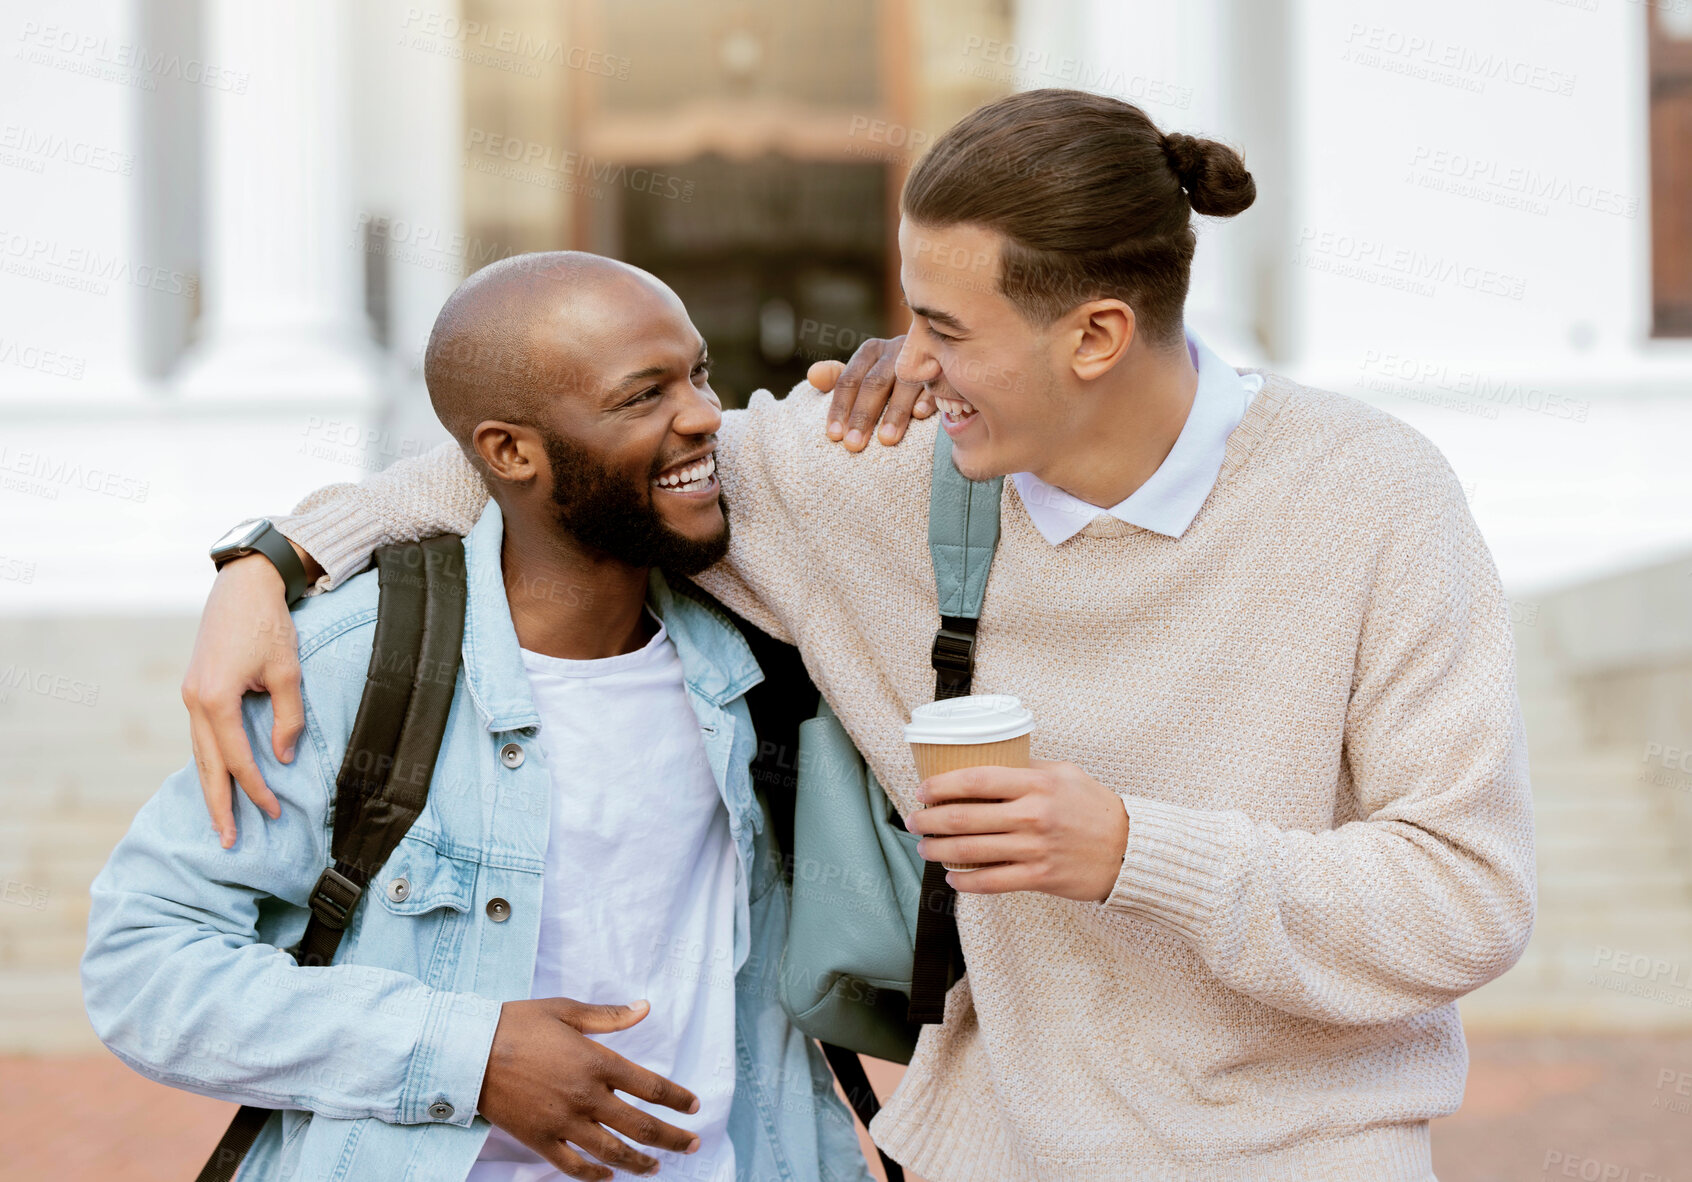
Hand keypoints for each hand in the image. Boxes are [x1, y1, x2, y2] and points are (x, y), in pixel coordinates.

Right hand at [180, 550, 311, 847]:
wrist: (244, 586)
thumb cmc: (268, 626)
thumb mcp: (288, 672)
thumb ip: (287, 718)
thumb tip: (283, 758)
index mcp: (215, 700)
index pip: (237, 759)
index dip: (256, 789)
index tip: (273, 812)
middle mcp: (195, 702)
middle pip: (207, 766)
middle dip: (219, 805)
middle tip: (227, 842)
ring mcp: (191, 696)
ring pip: (199, 753)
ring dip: (211, 787)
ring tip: (220, 820)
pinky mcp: (196, 689)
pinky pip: (201, 735)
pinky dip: (210, 761)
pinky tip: (218, 778)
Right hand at [479, 998, 700, 1180]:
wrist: (469, 1052)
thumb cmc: (518, 1024)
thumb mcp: (566, 1010)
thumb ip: (609, 1015)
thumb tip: (645, 1007)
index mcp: (597, 1062)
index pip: (651, 1087)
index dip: (678, 1099)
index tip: (695, 1106)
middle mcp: (587, 1097)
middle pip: (641, 1127)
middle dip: (673, 1138)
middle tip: (693, 1144)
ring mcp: (563, 1123)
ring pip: (613, 1153)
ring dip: (641, 1163)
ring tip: (658, 1167)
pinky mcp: (540, 1140)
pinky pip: (574, 1166)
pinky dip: (595, 1175)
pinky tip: (609, 1176)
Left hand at [806, 334, 933, 452]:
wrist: (939, 358)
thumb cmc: (891, 375)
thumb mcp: (863, 373)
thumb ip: (837, 377)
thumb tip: (813, 376)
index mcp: (871, 352)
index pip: (849, 380)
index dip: (840, 408)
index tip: (834, 436)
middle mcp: (896, 351)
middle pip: (875, 383)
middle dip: (863, 415)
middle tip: (854, 445)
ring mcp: (923, 358)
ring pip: (905, 383)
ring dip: (895, 412)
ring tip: (886, 440)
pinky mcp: (947, 368)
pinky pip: (938, 382)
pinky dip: (928, 398)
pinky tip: (920, 416)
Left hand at [906, 759, 1130, 901]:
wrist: (1130, 849)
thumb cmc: (1094, 807)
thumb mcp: (1064, 774)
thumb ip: (1027, 768)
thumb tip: (985, 763)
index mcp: (1036, 783)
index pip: (975, 780)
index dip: (940, 786)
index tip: (922, 791)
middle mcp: (1033, 814)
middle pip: (964, 818)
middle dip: (929, 821)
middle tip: (913, 822)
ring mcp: (1035, 848)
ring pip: (971, 851)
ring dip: (939, 850)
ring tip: (925, 847)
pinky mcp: (1040, 878)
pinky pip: (991, 882)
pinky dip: (965, 881)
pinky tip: (952, 876)